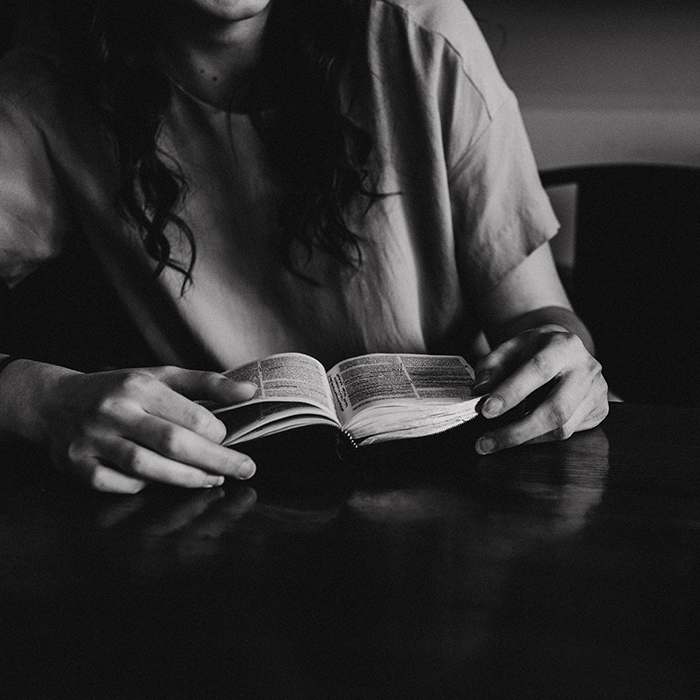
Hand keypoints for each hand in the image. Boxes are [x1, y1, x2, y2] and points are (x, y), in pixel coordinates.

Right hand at [36, 365, 257, 492]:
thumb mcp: (161, 377)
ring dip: (185, 478)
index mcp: (139, 386)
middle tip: (244, 469)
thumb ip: (206, 384)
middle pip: (172, 443)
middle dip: (215, 460)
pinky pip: (117, 484)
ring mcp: (92, 439)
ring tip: (211, 480)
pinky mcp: (76, 465)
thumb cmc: (120, 390)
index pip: (188, 414)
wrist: (54, 402)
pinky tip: (161, 483)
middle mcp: (114, 411)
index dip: (216, 432)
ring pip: (146, 467)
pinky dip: (141, 487)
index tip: (228, 439)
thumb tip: (250, 392)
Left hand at [472, 325, 608, 454]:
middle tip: (487, 442)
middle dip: (518, 431)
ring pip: (563, 428)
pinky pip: (569, 433)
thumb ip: (491, 367)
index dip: (511, 392)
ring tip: (498, 441)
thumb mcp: (509, 348)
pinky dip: (540, 438)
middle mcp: (586, 368)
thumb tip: (480, 392)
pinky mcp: (600, 410)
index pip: (538, 370)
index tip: (486, 410)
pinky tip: (522, 434)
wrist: (564, 348)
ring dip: (526, 439)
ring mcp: (597, 391)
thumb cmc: (534, 350)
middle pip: (556, 409)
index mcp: (563, 346)